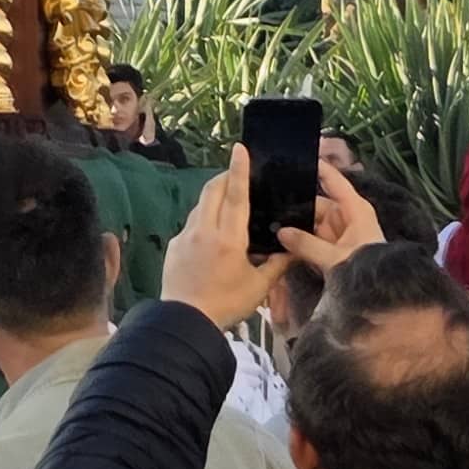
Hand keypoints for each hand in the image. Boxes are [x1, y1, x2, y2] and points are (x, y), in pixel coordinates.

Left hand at [160, 160, 291, 328]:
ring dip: (214, 197)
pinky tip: (211, 234)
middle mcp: (205, 230)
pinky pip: (191, 224)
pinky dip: (203, 219)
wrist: (185, 320)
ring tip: (227, 203)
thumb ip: (277, 265)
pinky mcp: (175, 246)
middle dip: (225, 177)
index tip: (240, 148)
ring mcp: (186, 236)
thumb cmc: (227, 304)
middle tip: (237, 172)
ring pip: (200, 205)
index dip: (239, 169)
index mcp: (229, 238)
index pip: (236, 195)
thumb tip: (293, 249)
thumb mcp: (258, 287)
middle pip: (213, 190)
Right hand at [275, 156, 379, 272]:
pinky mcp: (333, 250)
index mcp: (354, 209)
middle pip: (316, 203)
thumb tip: (280, 232)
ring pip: (311, 223)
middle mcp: (346, 217)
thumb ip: (306, 244)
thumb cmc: (366, 270)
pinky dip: (300, 242)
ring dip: (295, 227)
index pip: (333, 181)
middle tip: (268, 205)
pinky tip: (278, 241)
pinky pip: (312, 239)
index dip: (318, 167)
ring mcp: (339, 234)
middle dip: (296, 207)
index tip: (297, 155)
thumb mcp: (335, 258)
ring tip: (268, 223)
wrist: (383, 298)